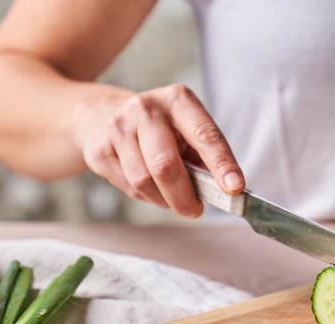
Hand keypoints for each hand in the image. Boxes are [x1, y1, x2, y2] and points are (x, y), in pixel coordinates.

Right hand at [71, 84, 244, 217]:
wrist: (102, 115)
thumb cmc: (159, 130)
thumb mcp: (186, 131)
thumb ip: (205, 158)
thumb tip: (226, 191)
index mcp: (178, 100)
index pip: (205, 135)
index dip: (221, 164)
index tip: (234, 187)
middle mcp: (146, 108)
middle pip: (166, 165)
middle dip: (184, 197)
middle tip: (195, 211)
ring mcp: (118, 127)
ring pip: (144, 181)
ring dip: (164, 200)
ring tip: (173, 199)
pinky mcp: (100, 149)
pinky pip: (129, 187)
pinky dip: (146, 196)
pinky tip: (150, 188)